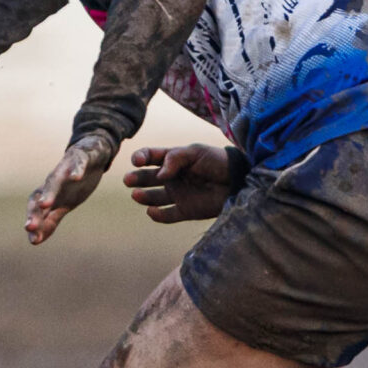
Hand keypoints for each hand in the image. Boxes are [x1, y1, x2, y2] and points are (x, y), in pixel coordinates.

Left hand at [25, 130, 118, 244]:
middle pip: (41, 195)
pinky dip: (76, 169)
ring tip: (45, 204)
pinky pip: (78, 163)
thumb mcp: (64, 205)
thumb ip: (50, 221)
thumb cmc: (75, 183)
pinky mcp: (80, 158)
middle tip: (30, 226)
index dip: (34, 222)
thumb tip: (34, 241)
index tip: (33, 240)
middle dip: (35, 211)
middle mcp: (54, 182)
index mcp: (49, 194)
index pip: (36, 208)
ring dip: (49, 192)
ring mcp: (65, 168)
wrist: (92, 155)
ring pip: (54, 180)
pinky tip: (76, 177)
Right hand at [123, 143, 239, 223]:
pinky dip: (157, 215)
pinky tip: (152, 211)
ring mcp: (178, 194)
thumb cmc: (217, 161)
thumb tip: (159, 174)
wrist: (240, 180)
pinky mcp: (186, 210)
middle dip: (136, 178)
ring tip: (136, 194)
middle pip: (147, 178)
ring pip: (153, 197)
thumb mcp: (195, 152)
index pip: (150, 157)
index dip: (141, 157)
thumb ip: (174, 159)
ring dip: (143, 197)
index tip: (138, 160)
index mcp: (173, 160)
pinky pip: (166, 215)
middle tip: (128, 180)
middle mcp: (172, 177)